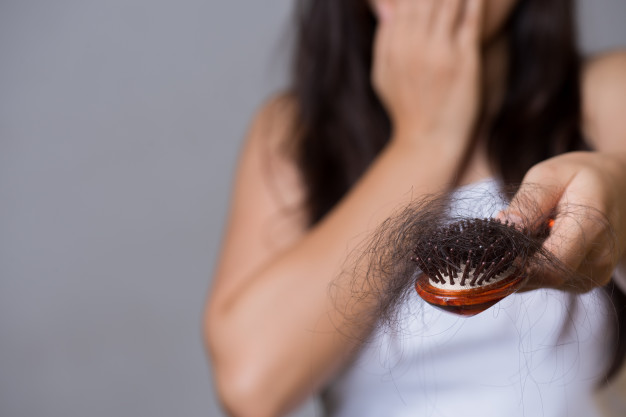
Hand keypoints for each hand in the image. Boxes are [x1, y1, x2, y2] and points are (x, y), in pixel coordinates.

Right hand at [372, 0, 484, 151]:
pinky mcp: (464, 60)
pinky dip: (474, 1)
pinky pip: (471, 19)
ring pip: (448, 1)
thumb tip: (386, 8)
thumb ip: (383, 40)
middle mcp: (414, 45)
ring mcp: (440, 51)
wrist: (427, 142)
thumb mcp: (383, 77)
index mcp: (394, 46)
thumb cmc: (406, 110)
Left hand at [501, 151, 625, 292]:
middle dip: (513, 259)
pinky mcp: (581, 281)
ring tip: (527, 231)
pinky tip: (535, 242)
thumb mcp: (551, 175)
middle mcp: (597, 261)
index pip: (549, 268)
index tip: (496, 245)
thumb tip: (506, 225)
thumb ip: (528, 202)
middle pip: (540, 277)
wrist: (620, 188)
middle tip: (506, 231)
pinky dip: (530, 265)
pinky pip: (544, 281)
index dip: (516, 263)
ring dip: (521, 262)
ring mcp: (592, 276)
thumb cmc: (581, 177)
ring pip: (538, 282)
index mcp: (591, 229)